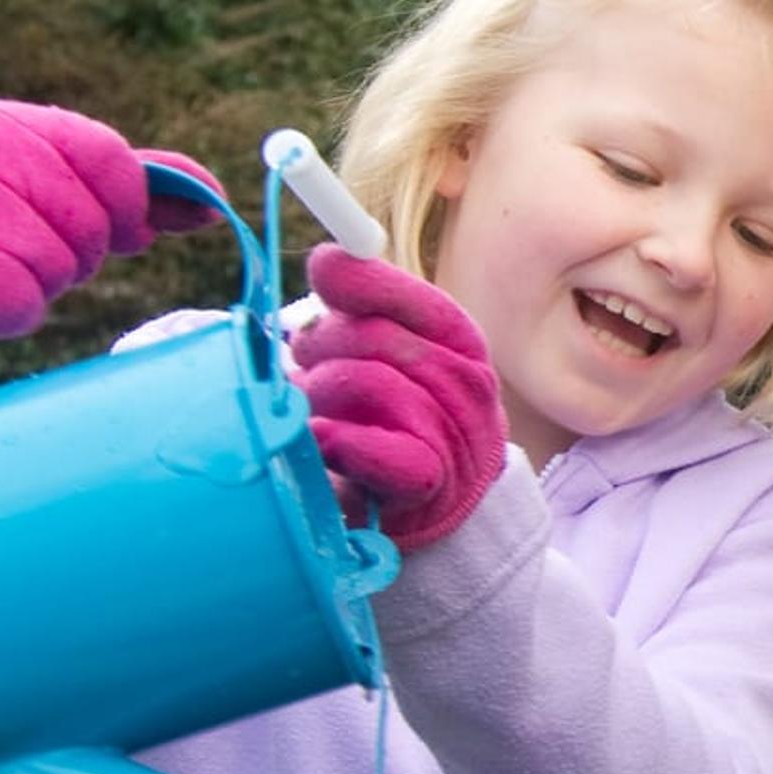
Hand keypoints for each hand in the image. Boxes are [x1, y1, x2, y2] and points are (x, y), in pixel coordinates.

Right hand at [0, 101, 208, 392]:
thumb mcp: (48, 201)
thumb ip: (129, 192)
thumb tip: (213, 199)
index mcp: (11, 124)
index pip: (113, 163)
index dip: (120, 213)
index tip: (97, 233)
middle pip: (91, 223)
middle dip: (71, 255)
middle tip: (17, 255)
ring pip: (57, 263)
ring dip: (34, 286)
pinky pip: (18, 298)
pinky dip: (5, 313)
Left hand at [290, 246, 507, 552]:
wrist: (442, 515)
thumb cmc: (398, 424)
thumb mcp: (390, 359)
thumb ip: (362, 311)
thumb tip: (328, 258)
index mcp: (458, 341)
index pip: (407, 294)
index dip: (358, 280)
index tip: (322, 274)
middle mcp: (465, 381)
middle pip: (373, 335)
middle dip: (322, 347)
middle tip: (307, 370)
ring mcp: (452, 433)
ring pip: (366, 382)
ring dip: (321, 397)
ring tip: (314, 414)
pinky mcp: (426, 484)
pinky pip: (375, 450)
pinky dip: (338, 442)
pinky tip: (321, 440)